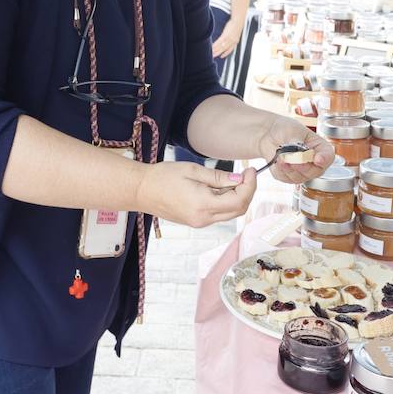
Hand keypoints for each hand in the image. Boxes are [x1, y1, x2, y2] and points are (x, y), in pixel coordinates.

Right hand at [134, 162, 257, 227]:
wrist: (141, 190)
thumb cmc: (163, 176)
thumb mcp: (193, 171)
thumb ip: (218, 177)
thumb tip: (240, 180)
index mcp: (203, 205)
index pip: (239, 200)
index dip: (250, 185)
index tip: (251, 170)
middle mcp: (203, 219)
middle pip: (238, 210)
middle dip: (247, 192)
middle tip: (246, 174)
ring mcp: (200, 222)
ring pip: (230, 213)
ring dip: (236, 197)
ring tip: (229, 179)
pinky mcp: (196, 221)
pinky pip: (218, 213)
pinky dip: (225, 201)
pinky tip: (218, 188)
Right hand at [211, 19, 243, 57]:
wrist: (238, 20)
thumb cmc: (236, 25)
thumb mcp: (235, 33)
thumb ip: (231, 37)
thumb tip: (227, 39)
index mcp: (235, 42)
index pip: (230, 50)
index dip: (225, 53)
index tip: (221, 56)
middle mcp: (232, 42)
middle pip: (224, 49)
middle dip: (218, 53)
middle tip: (212, 56)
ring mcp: (229, 39)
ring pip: (221, 46)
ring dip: (215, 50)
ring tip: (210, 52)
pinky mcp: (225, 35)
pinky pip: (219, 42)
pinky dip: (215, 45)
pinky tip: (212, 46)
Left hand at [256, 116, 333, 184]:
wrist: (270, 133)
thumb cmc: (286, 129)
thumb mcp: (293, 132)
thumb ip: (297, 143)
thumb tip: (297, 153)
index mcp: (320, 148)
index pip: (328, 156)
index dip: (324, 159)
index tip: (318, 159)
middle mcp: (314, 162)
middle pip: (315, 171)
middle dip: (303, 166)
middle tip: (293, 159)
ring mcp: (302, 172)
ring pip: (300, 177)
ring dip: (289, 168)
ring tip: (281, 156)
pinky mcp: (289, 177)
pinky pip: (286, 178)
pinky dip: (281, 170)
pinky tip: (277, 161)